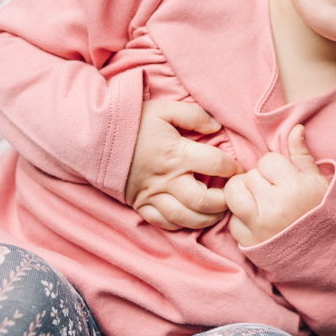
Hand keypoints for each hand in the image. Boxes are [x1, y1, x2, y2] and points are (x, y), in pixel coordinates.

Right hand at [126, 100, 242, 229]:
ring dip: (207, 219)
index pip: (217, 165)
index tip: (239, 169)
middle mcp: (167, 180)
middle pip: (204, 201)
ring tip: (218, 212)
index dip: (234, 169)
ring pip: (186, 218)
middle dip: (224, 201)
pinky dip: (182, 225)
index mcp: (177, 155)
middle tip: (233, 196)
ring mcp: (153, 195)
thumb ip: (194, 115)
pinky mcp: (140, 205)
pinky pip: (164, 223)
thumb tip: (216, 125)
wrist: (95, 138)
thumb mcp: (165, 109)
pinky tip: (192, 218)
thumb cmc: (133, 122)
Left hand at [225, 125, 329, 246]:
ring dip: (243, 193)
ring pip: (232, 192)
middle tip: (274, 191)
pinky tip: (258, 219)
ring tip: (260, 200)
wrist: (323, 254)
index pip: (267, 161)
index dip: (276, 168)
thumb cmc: (321, 213)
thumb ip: (301, 155)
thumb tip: (294, 128)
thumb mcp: (318, 182)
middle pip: (249, 175)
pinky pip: (231, 216)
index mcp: (294, 189)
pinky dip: (240, 215)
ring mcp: (257, 225)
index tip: (286, 179)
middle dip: (259, 179)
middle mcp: (273, 206)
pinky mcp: (245, 241)